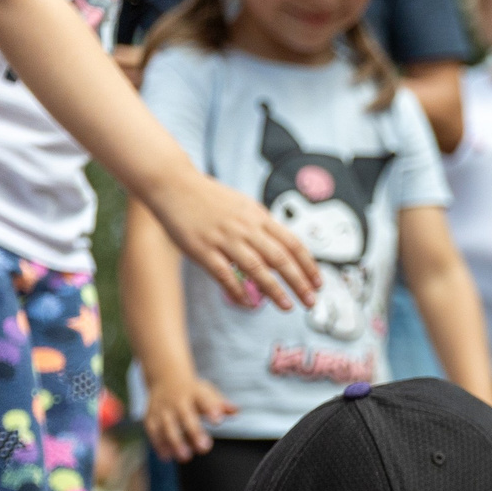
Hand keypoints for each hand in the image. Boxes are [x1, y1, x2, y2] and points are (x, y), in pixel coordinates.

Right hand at [141, 370, 232, 461]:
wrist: (164, 378)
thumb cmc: (193, 391)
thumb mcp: (208, 393)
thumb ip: (221, 404)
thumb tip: (236, 411)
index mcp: (195, 393)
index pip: (204, 400)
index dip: (210, 409)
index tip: (218, 421)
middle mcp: (177, 401)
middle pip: (185, 416)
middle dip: (194, 432)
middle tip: (204, 447)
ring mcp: (163, 409)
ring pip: (168, 426)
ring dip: (175, 442)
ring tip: (185, 457)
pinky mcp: (151, 417)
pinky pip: (154, 431)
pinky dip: (159, 444)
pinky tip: (167, 457)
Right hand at [147, 167, 318, 310]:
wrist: (173, 183)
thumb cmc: (211, 198)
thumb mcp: (245, 206)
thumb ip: (263, 227)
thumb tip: (284, 250)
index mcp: (258, 217)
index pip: (292, 243)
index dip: (308, 265)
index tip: (318, 282)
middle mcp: (245, 228)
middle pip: (280, 258)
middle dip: (299, 282)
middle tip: (311, 301)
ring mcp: (223, 238)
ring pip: (256, 268)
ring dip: (274, 290)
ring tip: (287, 306)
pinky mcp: (201, 249)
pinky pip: (224, 274)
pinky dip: (238, 291)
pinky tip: (249, 304)